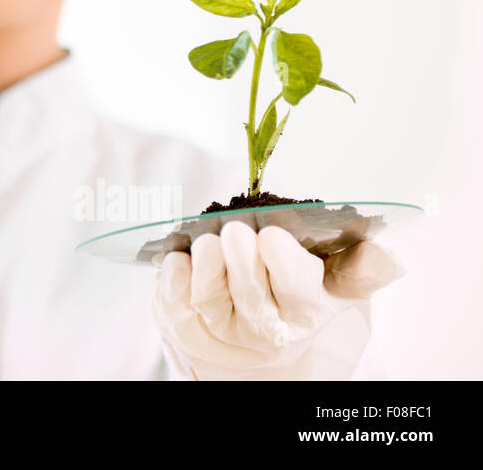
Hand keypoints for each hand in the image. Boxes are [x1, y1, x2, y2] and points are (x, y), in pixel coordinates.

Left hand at [152, 221, 404, 379]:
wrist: (255, 326)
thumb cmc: (295, 286)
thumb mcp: (336, 278)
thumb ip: (361, 266)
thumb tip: (386, 256)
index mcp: (308, 309)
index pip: (300, 293)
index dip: (284, 266)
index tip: (271, 234)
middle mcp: (267, 326)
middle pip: (253, 301)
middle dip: (242, 263)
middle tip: (235, 231)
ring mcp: (225, 328)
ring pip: (213, 304)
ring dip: (208, 270)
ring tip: (206, 241)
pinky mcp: (189, 323)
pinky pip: (177, 307)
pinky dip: (173, 282)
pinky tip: (175, 259)